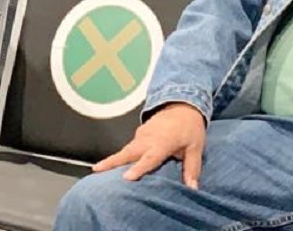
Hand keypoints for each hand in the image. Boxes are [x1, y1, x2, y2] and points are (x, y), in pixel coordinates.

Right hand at [91, 103, 205, 188]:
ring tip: (99, 169)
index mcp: (163, 143)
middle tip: (97, 170)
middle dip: (112, 162)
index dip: (138, 168)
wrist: (182, 104)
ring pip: (126, 149)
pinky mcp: (139, 134)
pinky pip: (129, 146)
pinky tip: (114, 164)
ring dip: (112, 159)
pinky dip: (121, 155)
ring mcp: (142, 135)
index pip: (149, 158)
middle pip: (128, 152)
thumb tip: (192, 188)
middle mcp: (148, 139)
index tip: (126, 177)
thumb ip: (192, 168)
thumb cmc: (190, 127)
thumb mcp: (196, 147)